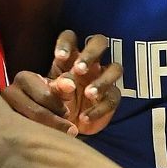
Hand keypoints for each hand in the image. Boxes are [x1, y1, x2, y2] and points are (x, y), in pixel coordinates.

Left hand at [1, 31, 122, 135]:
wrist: (66, 129)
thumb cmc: (56, 105)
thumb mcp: (51, 96)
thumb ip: (57, 87)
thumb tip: (67, 82)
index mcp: (70, 57)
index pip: (70, 38)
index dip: (66, 43)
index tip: (60, 57)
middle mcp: (90, 63)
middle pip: (99, 42)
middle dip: (90, 54)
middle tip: (79, 70)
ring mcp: (104, 78)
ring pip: (115, 69)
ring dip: (102, 80)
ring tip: (89, 94)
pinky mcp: (112, 97)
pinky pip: (113, 98)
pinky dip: (99, 109)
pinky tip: (85, 117)